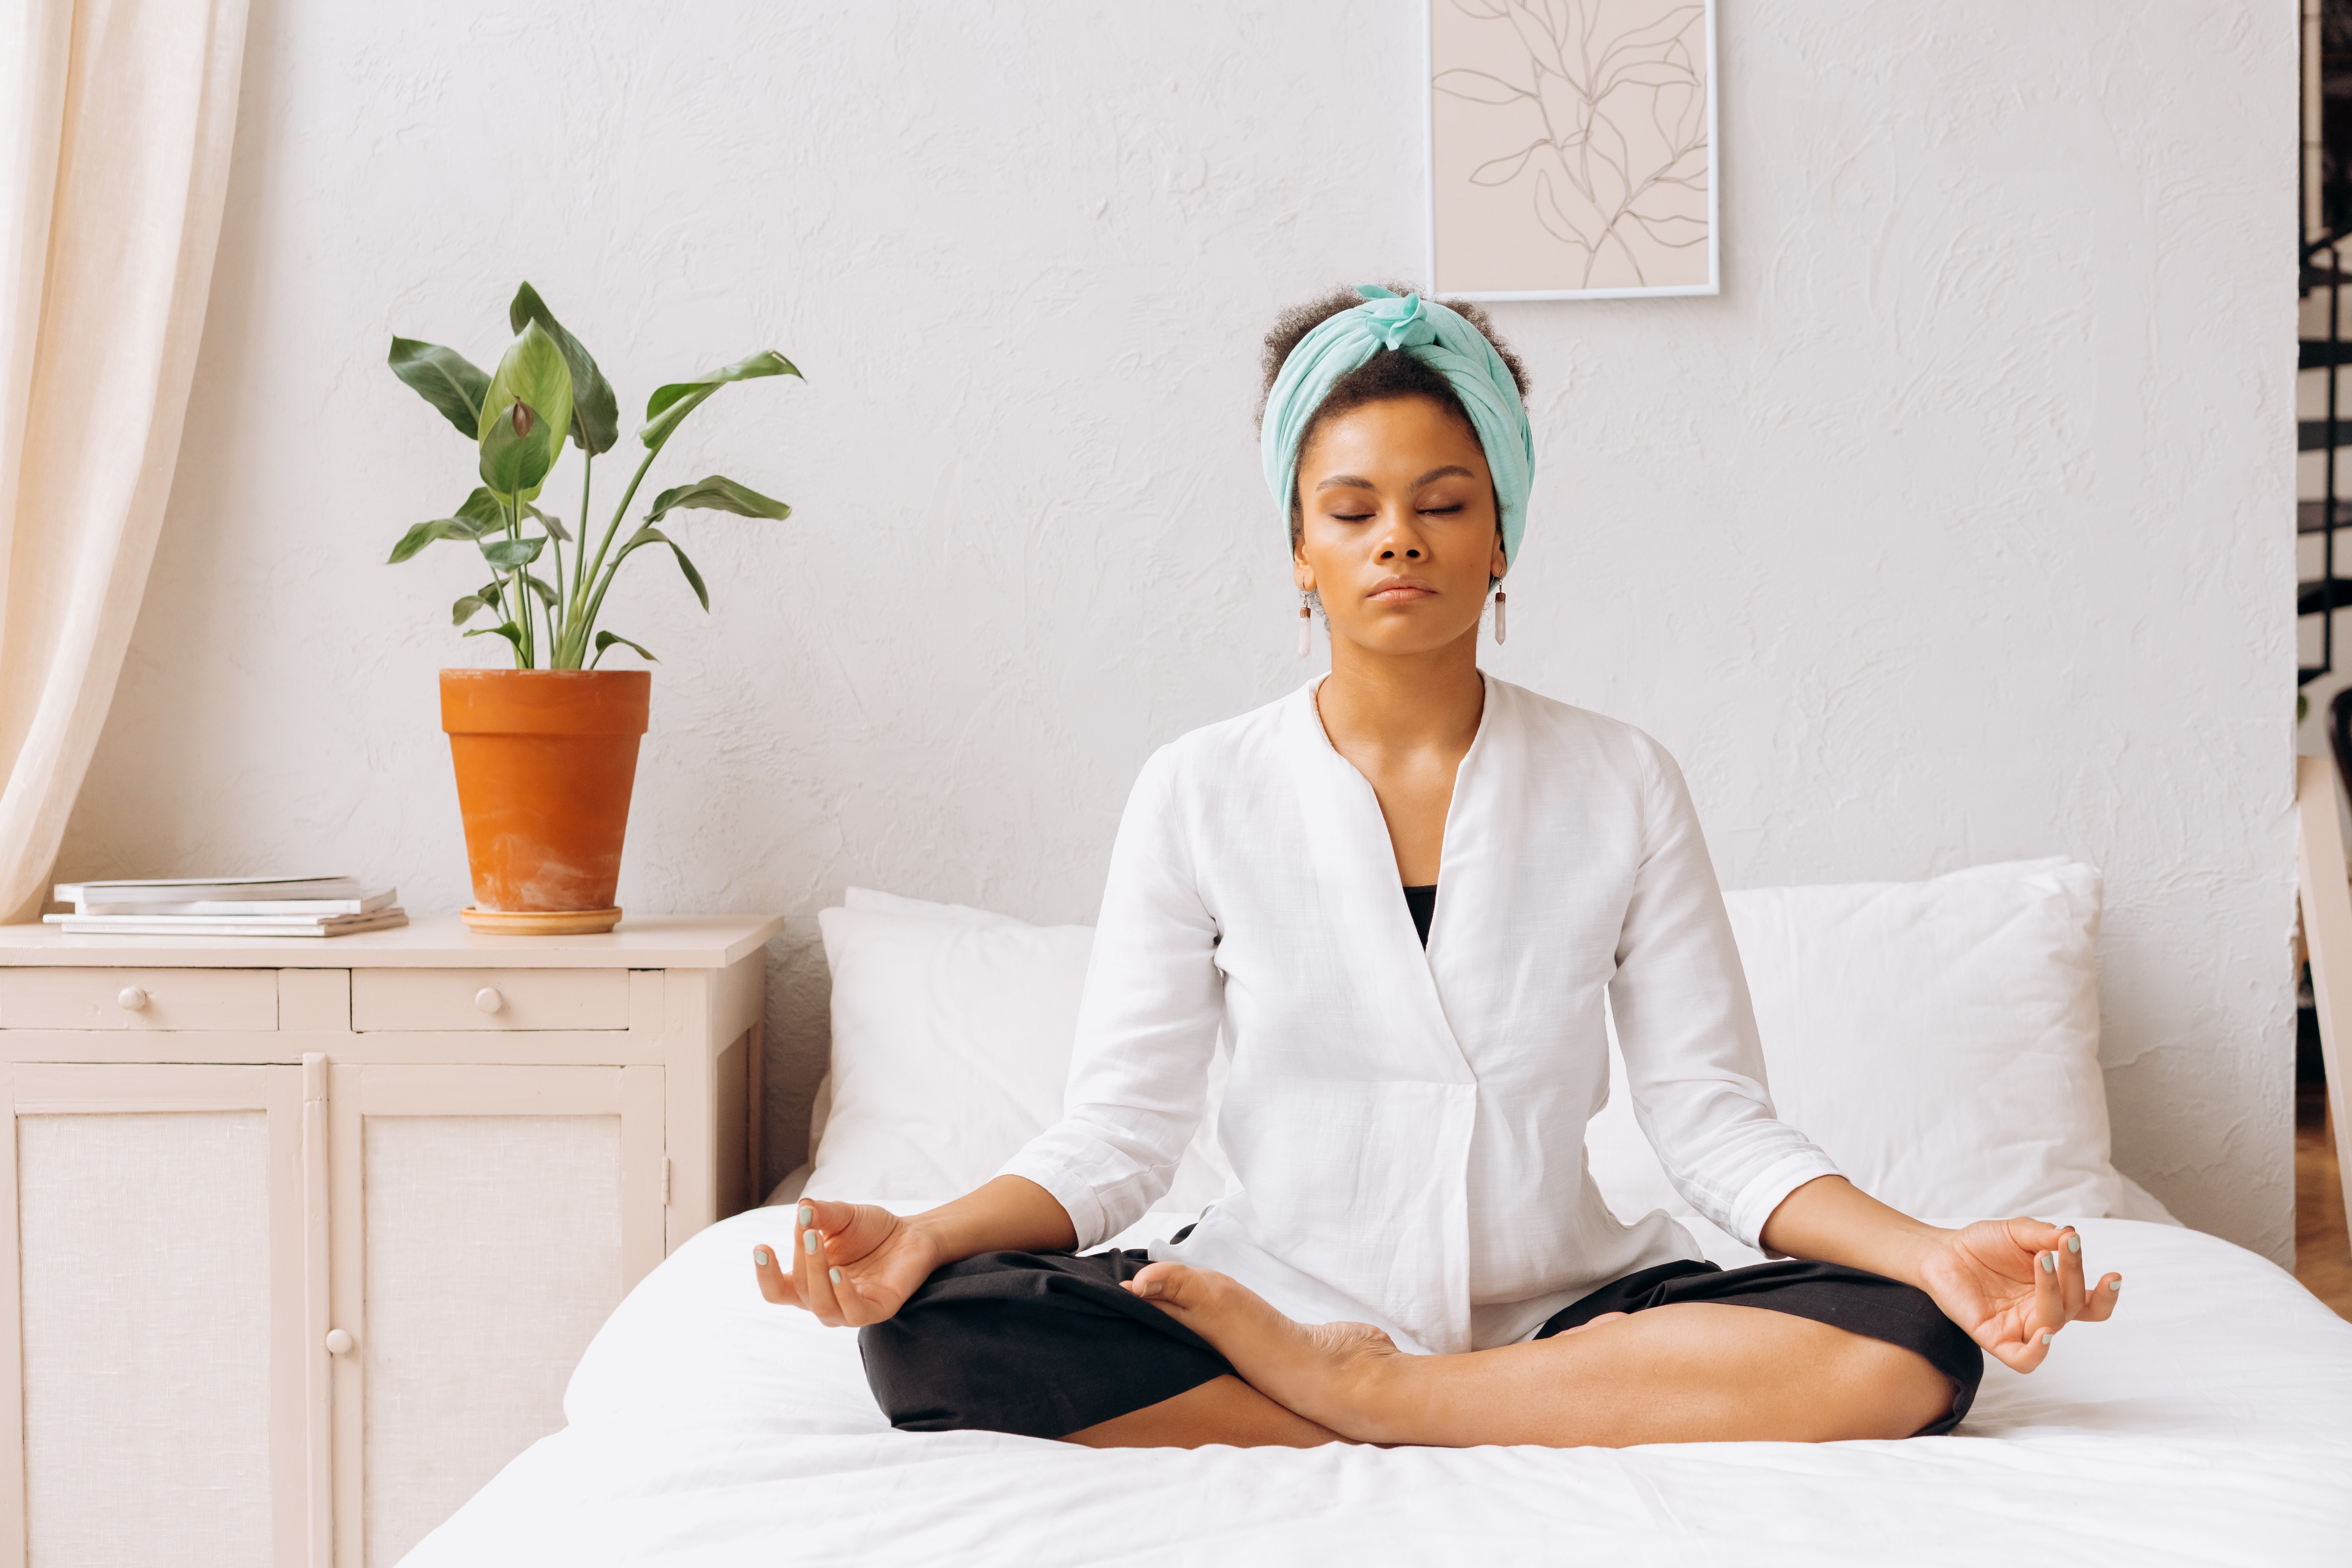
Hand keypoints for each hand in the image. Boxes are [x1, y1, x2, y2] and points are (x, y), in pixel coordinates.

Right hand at [752, 1198, 940, 1326]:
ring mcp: (850, 1309)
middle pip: (799, 1290)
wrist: (912, 1233)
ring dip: (815, 1275)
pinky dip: (843, 1294)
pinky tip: (838, 1273)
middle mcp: (825, 1299)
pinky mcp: (877, 1310)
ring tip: (817, 1244)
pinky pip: (854, 1312)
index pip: (777, 1290)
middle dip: (800, 1257)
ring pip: (821, 1306)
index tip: (761, 1247)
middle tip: (808, 1229)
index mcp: (809, 1281)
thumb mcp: (842, 1216)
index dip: (765, 1274)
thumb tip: (802, 1209)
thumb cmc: (871, 1229)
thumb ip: (820, 1214)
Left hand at [1915, 1218, 2121, 1371]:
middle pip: (2073, 1306)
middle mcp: (2041, 1312)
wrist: (1942, 1251)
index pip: (2090, 1303)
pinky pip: (2024, 1360)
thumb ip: (2044, 1234)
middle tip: (2060, 1249)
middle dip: (2072, 1275)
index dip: (2106, 1296)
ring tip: (2044, 1261)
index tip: (2113, 1275)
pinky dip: (2037, 1352)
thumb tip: (2070, 1235)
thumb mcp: (2016, 1231)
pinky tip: (2044, 1333)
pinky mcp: (1995, 1338)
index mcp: (2053, 1291)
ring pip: (2051, 1325)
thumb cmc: (1983, 1244)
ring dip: (2054, 1294)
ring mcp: (2019, 1327)